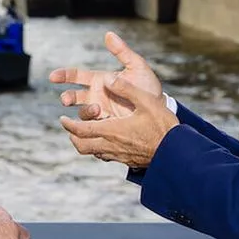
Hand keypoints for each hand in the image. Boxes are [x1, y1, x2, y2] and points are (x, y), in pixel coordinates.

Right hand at [50, 32, 162, 120]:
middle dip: (67, 98)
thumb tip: (109, 34)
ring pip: (82, 114)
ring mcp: (100, 113)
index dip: (63, 76)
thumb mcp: (136, 67)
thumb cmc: (147, 86)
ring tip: (98, 109)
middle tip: (67, 100)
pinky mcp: (106, 127)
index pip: (76, 76)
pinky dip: (88, 128)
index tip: (52, 77)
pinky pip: (91, 129)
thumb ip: (122, 51)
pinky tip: (95, 126)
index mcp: (100, 81)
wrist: (160, 110)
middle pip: (73, 97)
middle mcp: (96, 96)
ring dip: (85, 112)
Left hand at [60, 75, 177, 169]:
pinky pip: (105, 156)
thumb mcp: (146, 101)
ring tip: (84, 132)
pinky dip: (98, 148)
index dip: (68, 124)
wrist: (176, 153)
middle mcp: (111, 145)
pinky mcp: (126, 160)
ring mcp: (118, 155)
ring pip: (92, 152)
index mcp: (112, 130)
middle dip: (72, 135)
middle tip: (70, 126)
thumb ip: (127, 89)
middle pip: (81, 145)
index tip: (62, 118)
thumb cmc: (163, 126)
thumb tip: (109, 78)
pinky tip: (105, 141)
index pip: (81, 129)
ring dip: (84, 143)